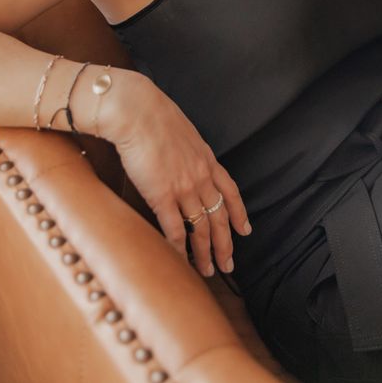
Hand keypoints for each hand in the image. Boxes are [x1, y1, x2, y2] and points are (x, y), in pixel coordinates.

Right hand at [100, 73, 251, 276]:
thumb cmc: (151, 114)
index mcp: (205, 158)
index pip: (230, 191)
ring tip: (209, 271)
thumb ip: (184, 148)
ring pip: (201, 228)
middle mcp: (200, 175)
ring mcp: (183, 187)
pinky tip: (181, 263)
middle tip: (229, 265)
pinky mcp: (162, 195)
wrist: (136, 110)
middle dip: (226, 243)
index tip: (245, 230)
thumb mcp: (180, 129)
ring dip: (206, 253)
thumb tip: (179, 155)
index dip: (239, 213)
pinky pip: (175, 229)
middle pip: (219, 216)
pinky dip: (180, 249)